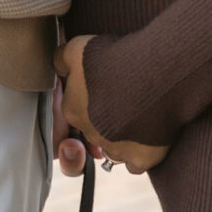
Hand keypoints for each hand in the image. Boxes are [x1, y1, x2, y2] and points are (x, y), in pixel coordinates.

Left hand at [54, 33, 169, 175]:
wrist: (154, 73)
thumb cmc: (115, 58)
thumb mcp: (78, 47)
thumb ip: (62, 59)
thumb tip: (58, 66)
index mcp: (73, 110)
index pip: (74, 109)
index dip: (89, 98)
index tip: (103, 86)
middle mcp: (91, 135)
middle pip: (94, 130)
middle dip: (103, 119)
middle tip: (121, 98)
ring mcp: (116, 150)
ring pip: (113, 149)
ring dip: (120, 138)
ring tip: (137, 115)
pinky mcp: (141, 159)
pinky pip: (135, 164)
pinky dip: (140, 153)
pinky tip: (148, 135)